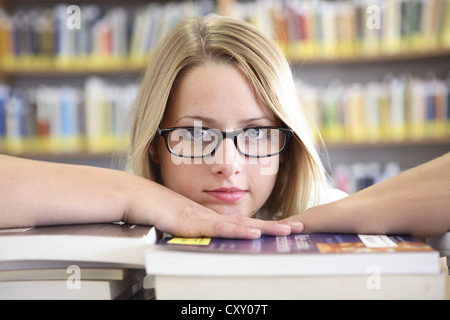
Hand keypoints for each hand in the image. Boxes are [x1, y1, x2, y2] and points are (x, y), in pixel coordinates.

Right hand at [123, 178, 303, 238]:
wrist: (136, 196)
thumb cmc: (155, 208)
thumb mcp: (180, 221)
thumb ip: (194, 228)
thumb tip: (204, 235)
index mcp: (211, 217)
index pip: (243, 223)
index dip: (264, 225)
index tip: (283, 227)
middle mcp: (211, 216)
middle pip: (249, 222)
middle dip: (274, 226)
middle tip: (297, 228)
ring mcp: (203, 218)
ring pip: (240, 225)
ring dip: (265, 228)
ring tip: (287, 231)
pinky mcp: (191, 222)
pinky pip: (219, 229)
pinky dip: (238, 232)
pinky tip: (254, 234)